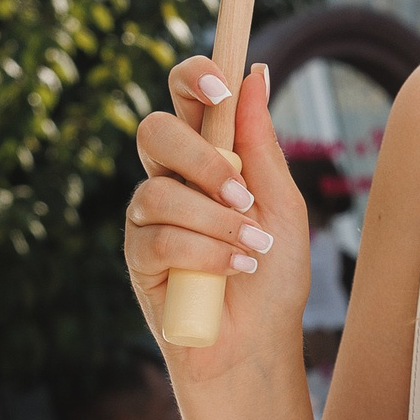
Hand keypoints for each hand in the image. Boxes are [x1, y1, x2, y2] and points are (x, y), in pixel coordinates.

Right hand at [128, 60, 311, 381]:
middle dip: (201, 159)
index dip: (194, 78)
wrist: (260, 344)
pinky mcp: (138, 257)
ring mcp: (149, 218)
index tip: (223, 87)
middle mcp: (171, 178)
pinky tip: (235, 271)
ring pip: (160, 191)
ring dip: (217, 222)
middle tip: (244, 194)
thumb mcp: (282, 204)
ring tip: (252, 250)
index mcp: (207, 155)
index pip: (186, 98)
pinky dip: (207, 254)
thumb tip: (256, 75)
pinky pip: (161, 238)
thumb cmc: (274, 274)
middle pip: (154, 131)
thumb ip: (262, 144)